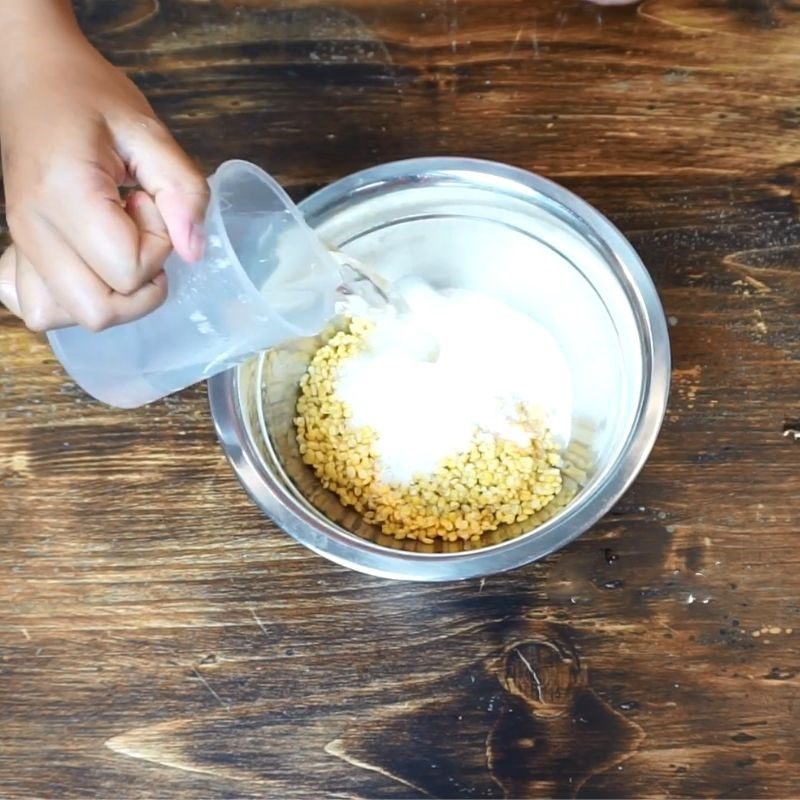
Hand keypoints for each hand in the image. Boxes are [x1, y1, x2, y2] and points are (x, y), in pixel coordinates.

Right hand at [0, 13, 208, 331]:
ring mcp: (18, 243)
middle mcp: (33, 228)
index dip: (157, 247)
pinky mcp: (14, 250)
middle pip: (97, 312)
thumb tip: (194, 251)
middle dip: (138, 288)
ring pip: (60, 317)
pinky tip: (86, 264)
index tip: (150, 205)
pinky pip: (35, 305)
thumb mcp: (149, 131)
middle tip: (141, 237)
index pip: (127, 271)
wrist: (27, 75)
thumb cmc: (88, 96)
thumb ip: (182, 190)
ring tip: (114, 248)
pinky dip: (67, 300)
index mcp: (66, 194)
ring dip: (106, 299)